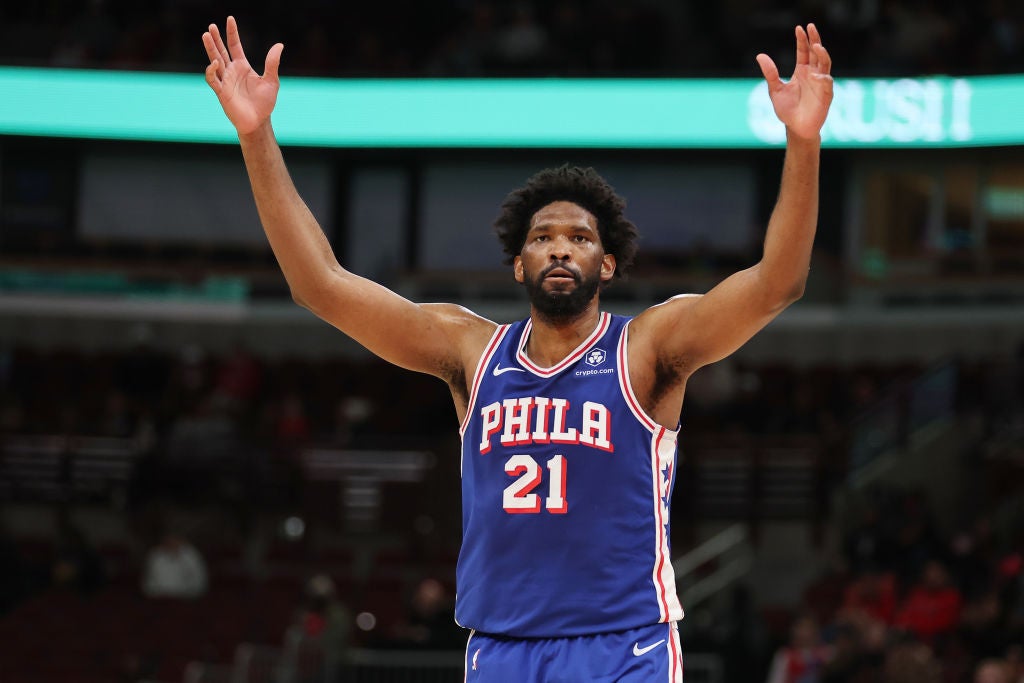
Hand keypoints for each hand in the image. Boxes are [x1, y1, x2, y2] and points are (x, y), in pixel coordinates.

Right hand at [202, 16, 283, 134]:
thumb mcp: (271, 80)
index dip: (232, 33)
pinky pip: (213, 79)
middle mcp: (232, 71)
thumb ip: (272, 63)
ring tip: (206, 35)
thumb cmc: (264, 103)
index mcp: (243, 67)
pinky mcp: (222, 92)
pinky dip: (212, 70)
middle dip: (216, 39)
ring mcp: (225, 81)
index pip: (235, 45)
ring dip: (210, 49)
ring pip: (215, 61)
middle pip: (221, 51)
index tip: (230, 19)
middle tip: (211, 26)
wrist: (258, 122)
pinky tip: (216, 62)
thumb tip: (279, 45)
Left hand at [756, 24, 832, 140]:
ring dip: (822, 54)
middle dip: (815, 39)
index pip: (804, 51)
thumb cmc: (787, 110)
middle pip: (816, 52)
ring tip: (815, 46)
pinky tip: (816, 74)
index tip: (799, 28)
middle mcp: (813, 74)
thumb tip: (760, 55)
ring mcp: (821, 83)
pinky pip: (827, 83)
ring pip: (825, 63)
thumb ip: (770, 73)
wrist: (795, 128)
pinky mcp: (826, 95)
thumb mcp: (775, 89)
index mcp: (802, 71)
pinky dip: (823, 78)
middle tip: (810, 27)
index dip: (802, 40)